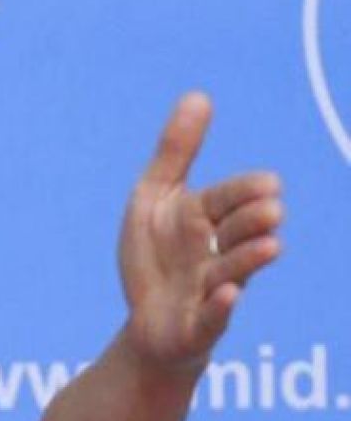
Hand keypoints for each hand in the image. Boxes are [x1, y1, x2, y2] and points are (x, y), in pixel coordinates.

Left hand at [118, 92, 283, 371]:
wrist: (147, 323)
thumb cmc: (155, 257)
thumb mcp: (153, 199)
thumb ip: (175, 152)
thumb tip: (198, 95)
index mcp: (203, 219)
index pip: (226, 198)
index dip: (245, 192)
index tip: (268, 184)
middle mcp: (214, 252)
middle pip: (237, 233)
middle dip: (252, 221)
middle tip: (272, 210)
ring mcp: (209, 290)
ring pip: (232, 271)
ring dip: (248, 259)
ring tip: (271, 246)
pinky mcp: (199, 325)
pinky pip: (212, 317)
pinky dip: (220, 306)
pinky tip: (226, 294)